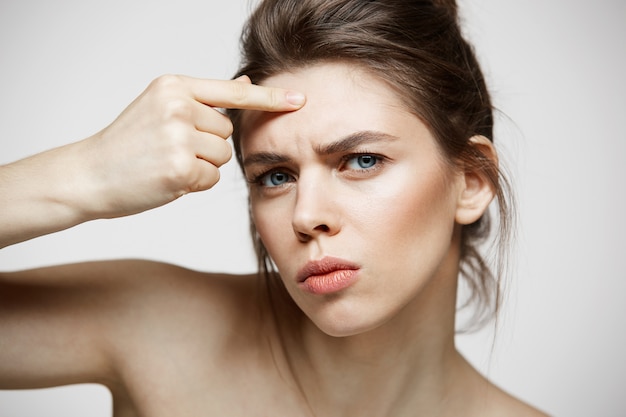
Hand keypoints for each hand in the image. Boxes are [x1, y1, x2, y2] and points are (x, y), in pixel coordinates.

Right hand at [76, 74, 304, 218]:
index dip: (270, 98)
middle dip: (207, 145)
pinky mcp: (180, 168)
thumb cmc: (126, 145)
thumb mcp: (160, 107)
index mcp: (173, 87)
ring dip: (202, 166)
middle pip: (227, 131)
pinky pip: (211, 179)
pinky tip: (166, 179)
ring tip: (166, 163)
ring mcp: (179, 137)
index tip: (301, 100)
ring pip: (222, 157)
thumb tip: (244, 84)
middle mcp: (178, 106)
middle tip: (171, 150)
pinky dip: (194, 184)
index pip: (232, 92)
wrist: (88, 174)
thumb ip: (202, 99)